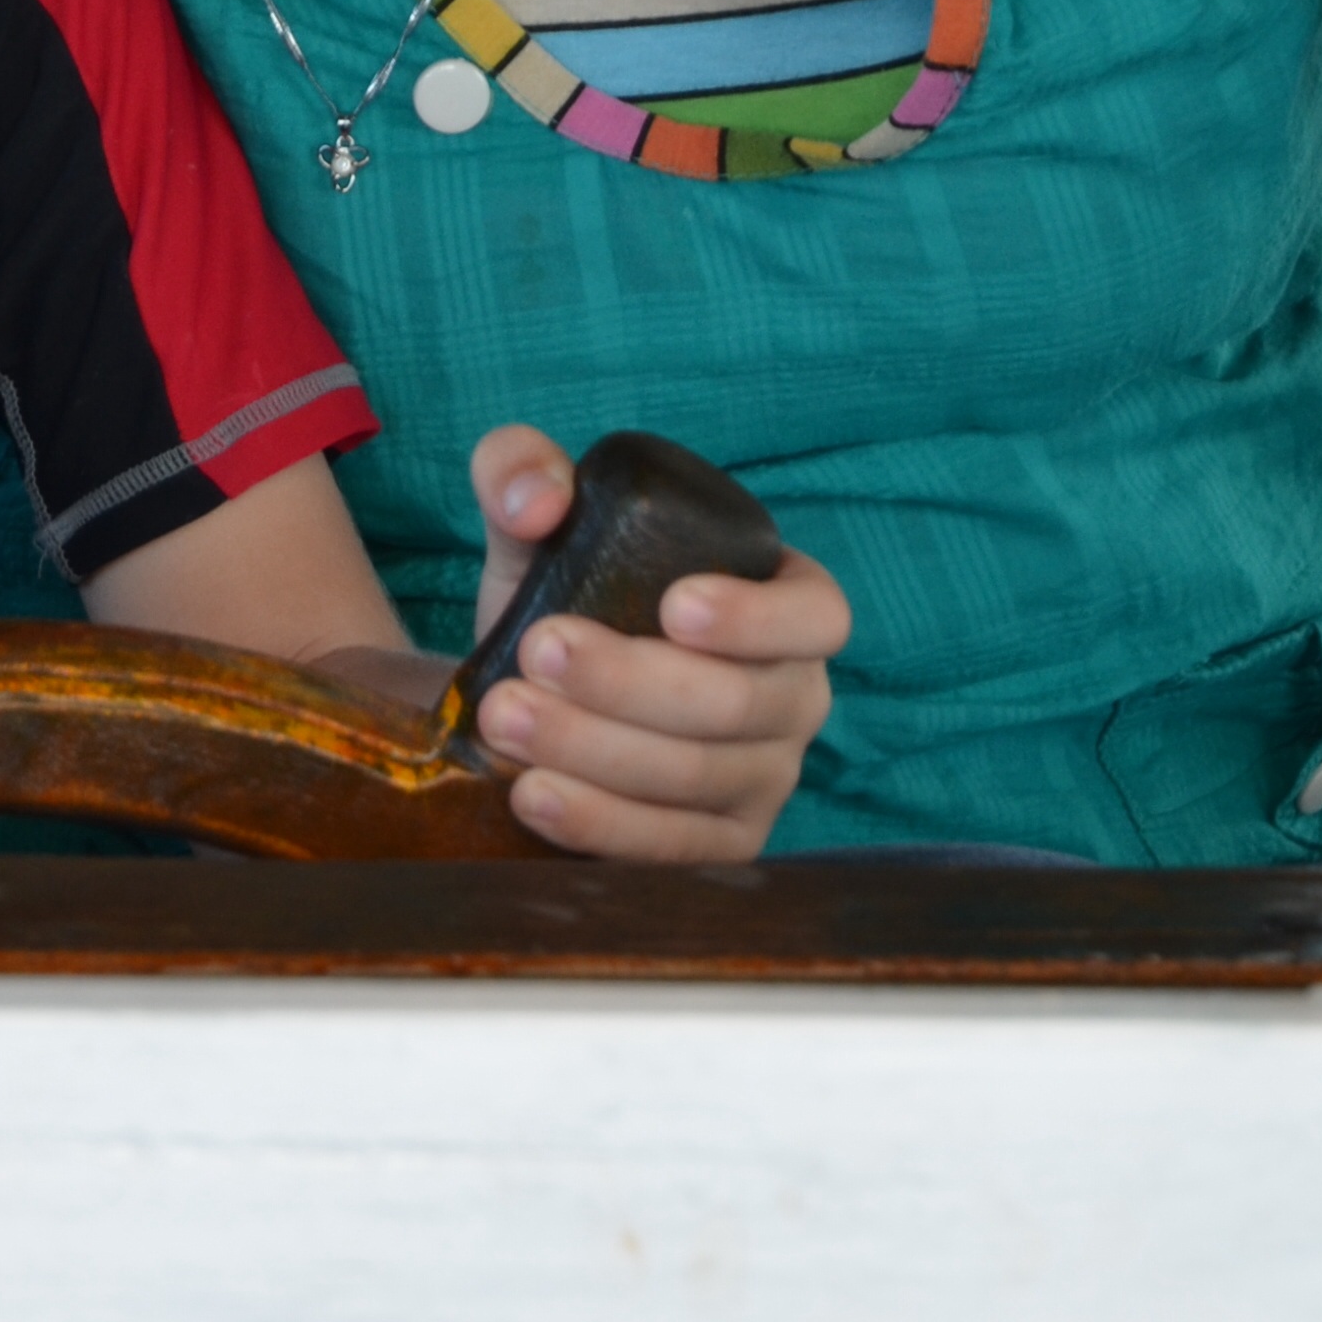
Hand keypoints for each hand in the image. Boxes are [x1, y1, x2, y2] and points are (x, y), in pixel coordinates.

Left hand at [455, 424, 846, 861]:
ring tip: (506, 715)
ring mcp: (766, 781)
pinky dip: (599, 822)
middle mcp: (794, 696)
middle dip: (630, 681)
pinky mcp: (721, 846)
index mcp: (787, 605)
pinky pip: (673, 848)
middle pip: (737, 704)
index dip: (758, 617)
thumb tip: (538, 501)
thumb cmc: (562, 598)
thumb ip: (520, 473)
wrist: (530, 699)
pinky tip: (532, 792)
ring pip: (694, 777)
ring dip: (595, 749)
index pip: (815, 616)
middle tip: (538, 651)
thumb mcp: (535, 529)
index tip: (675, 605)